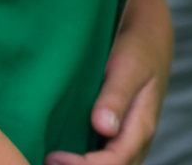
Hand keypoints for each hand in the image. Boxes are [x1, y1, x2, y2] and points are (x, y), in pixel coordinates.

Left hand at [47, 0, 171, 164]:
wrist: (149, 38)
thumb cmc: (138, 49)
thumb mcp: (129, 66)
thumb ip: (116, 95)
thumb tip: (104, 127)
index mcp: (142, 127)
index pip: (114, 162)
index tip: (53, 157)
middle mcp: (136, 142)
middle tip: (43, 159)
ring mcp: (126, 141)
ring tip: (46, 158)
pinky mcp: (115, 136)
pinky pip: (100, 156)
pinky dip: (80, 159)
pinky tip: (56, 152)